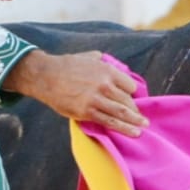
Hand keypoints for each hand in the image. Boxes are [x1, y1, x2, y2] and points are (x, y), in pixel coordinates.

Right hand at [3, 50, 147, 135]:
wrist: (46, 76)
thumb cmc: (66, 66)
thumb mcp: (87, 57)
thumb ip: (101, 60)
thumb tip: (108, 61)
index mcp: (107, 70)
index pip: (130, 85)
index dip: (132, 93)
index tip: (132, 100)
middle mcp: (105, 85)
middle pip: (128, 101)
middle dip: (135, 110)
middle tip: (141, 117)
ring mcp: (96, 99)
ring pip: (122, 113)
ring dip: (135, 121)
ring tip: (143, 127)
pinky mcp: (87, 112)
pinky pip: (109, 122)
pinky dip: (123, 128)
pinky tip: (134, 132)